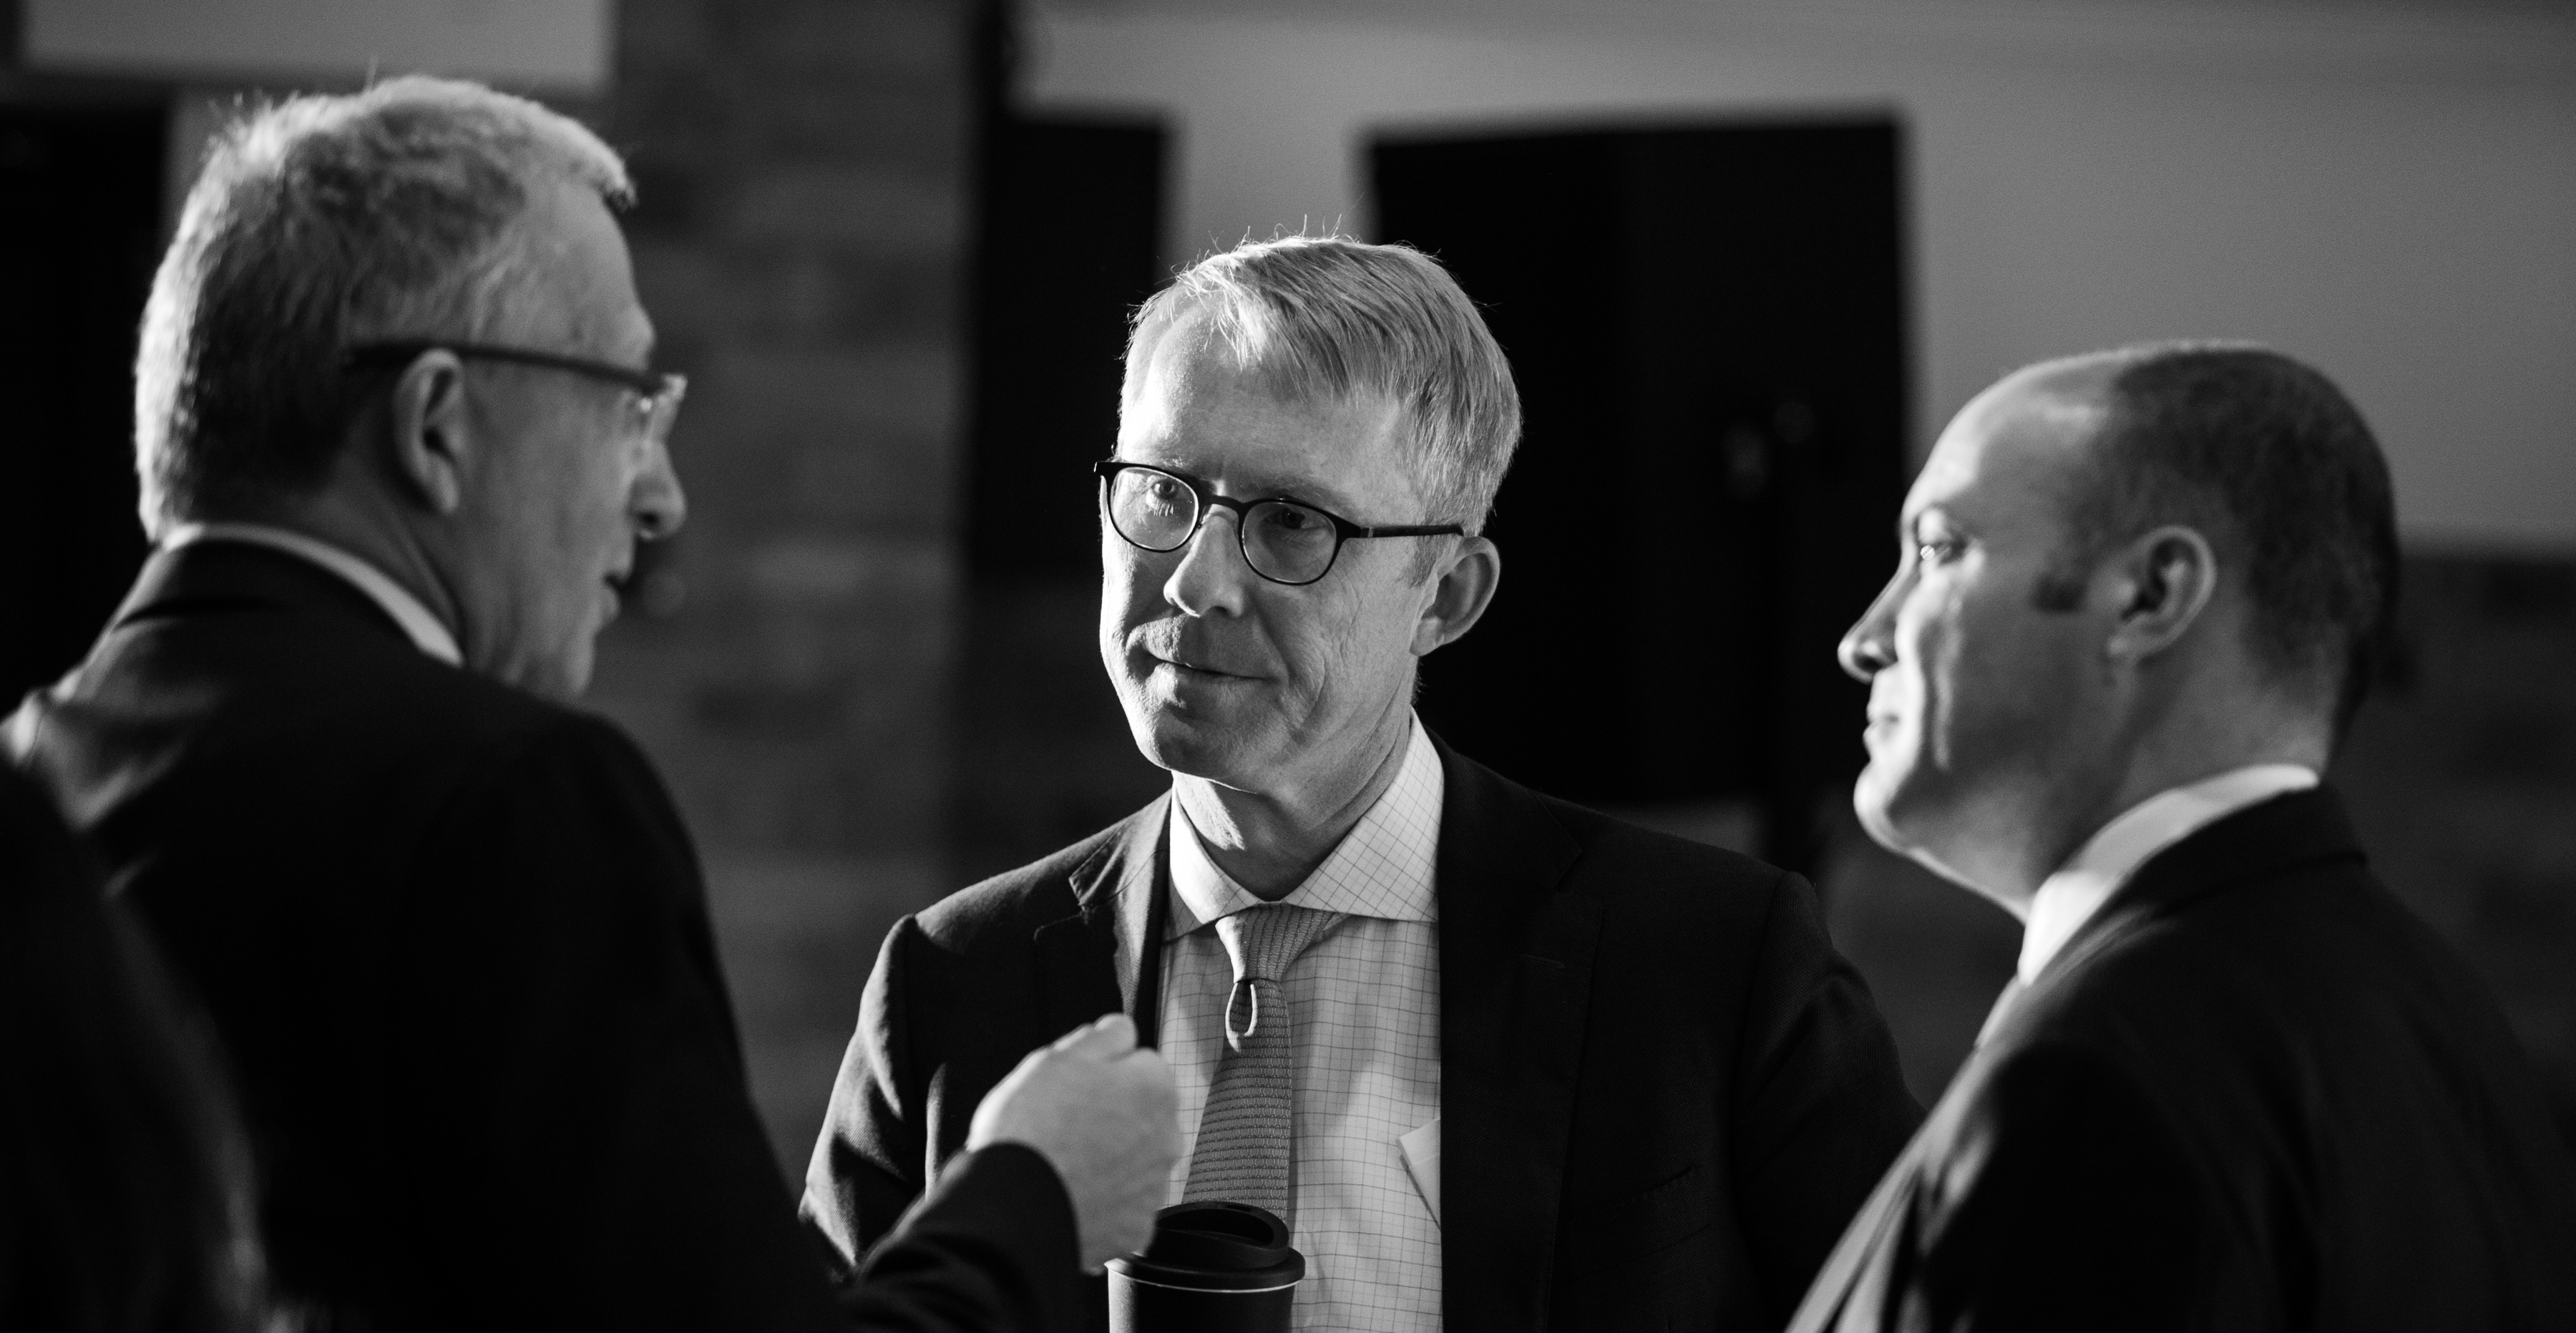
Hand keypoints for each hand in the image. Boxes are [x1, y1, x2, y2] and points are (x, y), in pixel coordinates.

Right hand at [967, 1013, 1179, 1270]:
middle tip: (1065, 1125)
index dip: (1104, 1074)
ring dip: (1110, 1159)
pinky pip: (1123, 1206)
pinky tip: (1071, 1195)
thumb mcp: (1058, 1057)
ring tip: (1063, 1162)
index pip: (1141, 1065)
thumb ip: (1103, 1036)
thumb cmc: (1031, 1129)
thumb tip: (1124, 1030)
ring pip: (1134, 1161)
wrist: (1015, 1207)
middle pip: (1142, 1116)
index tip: (1077, 1088)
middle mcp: (1168, 1138)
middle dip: (1113, 1117)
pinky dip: (1103, 1202)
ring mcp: (1155, 1187)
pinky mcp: (1137, 1228)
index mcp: (1155, 1088)